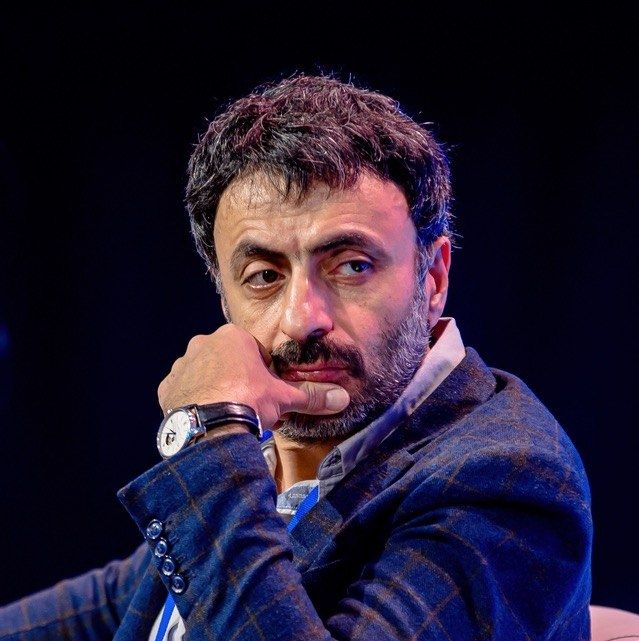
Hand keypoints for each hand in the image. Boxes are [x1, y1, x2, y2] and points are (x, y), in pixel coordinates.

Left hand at [157, 324, 349, 429]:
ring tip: (228, 412)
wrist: (210, 427)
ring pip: (204, 373)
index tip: (266, 391)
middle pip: (227, 359)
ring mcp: (182, 365)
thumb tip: (342, 398)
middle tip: (249, 403)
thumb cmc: (248, 401)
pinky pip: (184, 390)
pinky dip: (194, 400)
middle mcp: (203, 343)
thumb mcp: (283, 397)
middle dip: (238, 377)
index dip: (263, 372)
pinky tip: (207, 416)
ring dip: (215, 387)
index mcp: (233, 336)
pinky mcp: (167, 387)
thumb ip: (311, 395)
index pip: (253, 350)